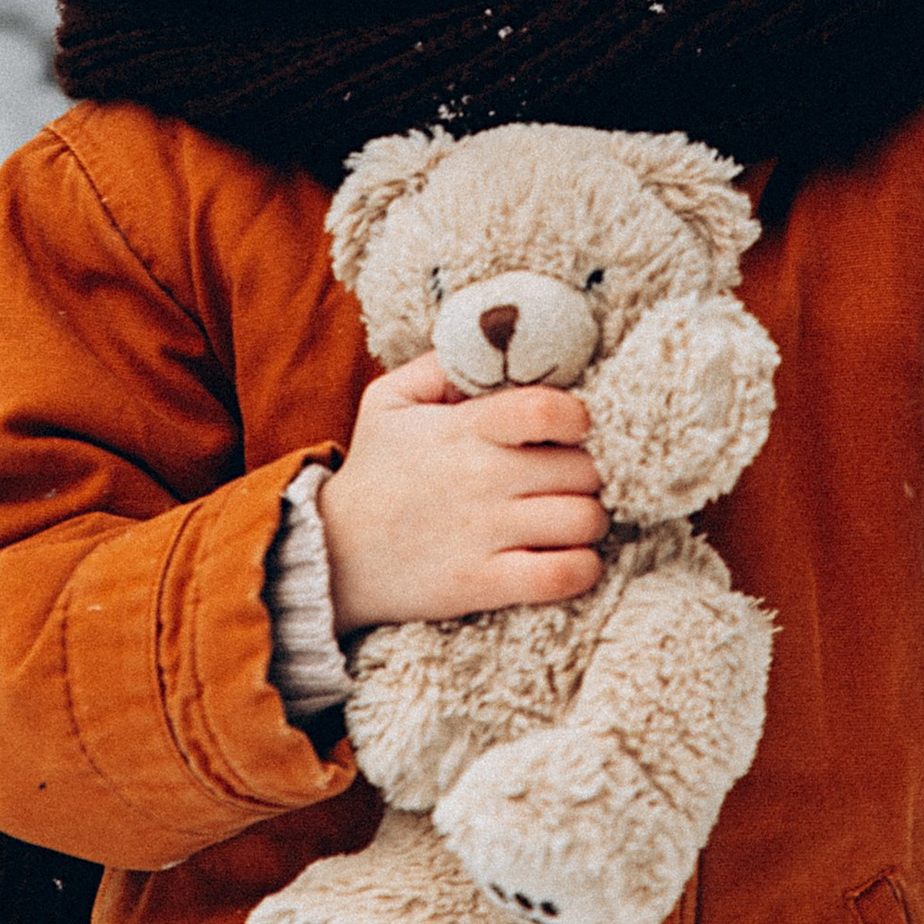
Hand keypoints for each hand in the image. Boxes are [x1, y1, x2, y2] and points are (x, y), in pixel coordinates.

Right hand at [316, 355, 606, 635]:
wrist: (333, 553)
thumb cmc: (375, 471)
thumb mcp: (389, 400)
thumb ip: (442, 365)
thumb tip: (494, 339)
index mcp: (462, 429)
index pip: (545, 410)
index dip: (577, 416)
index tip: (576, 427)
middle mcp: (479, 478)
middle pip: (581, 469)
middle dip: (589, 471)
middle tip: (573, 477)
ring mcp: (483, 534)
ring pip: (583, 519)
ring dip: (591, 518)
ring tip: (572, 517)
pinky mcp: (482, 584)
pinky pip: (562, 575)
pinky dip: (583, 567)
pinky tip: (573, 558)